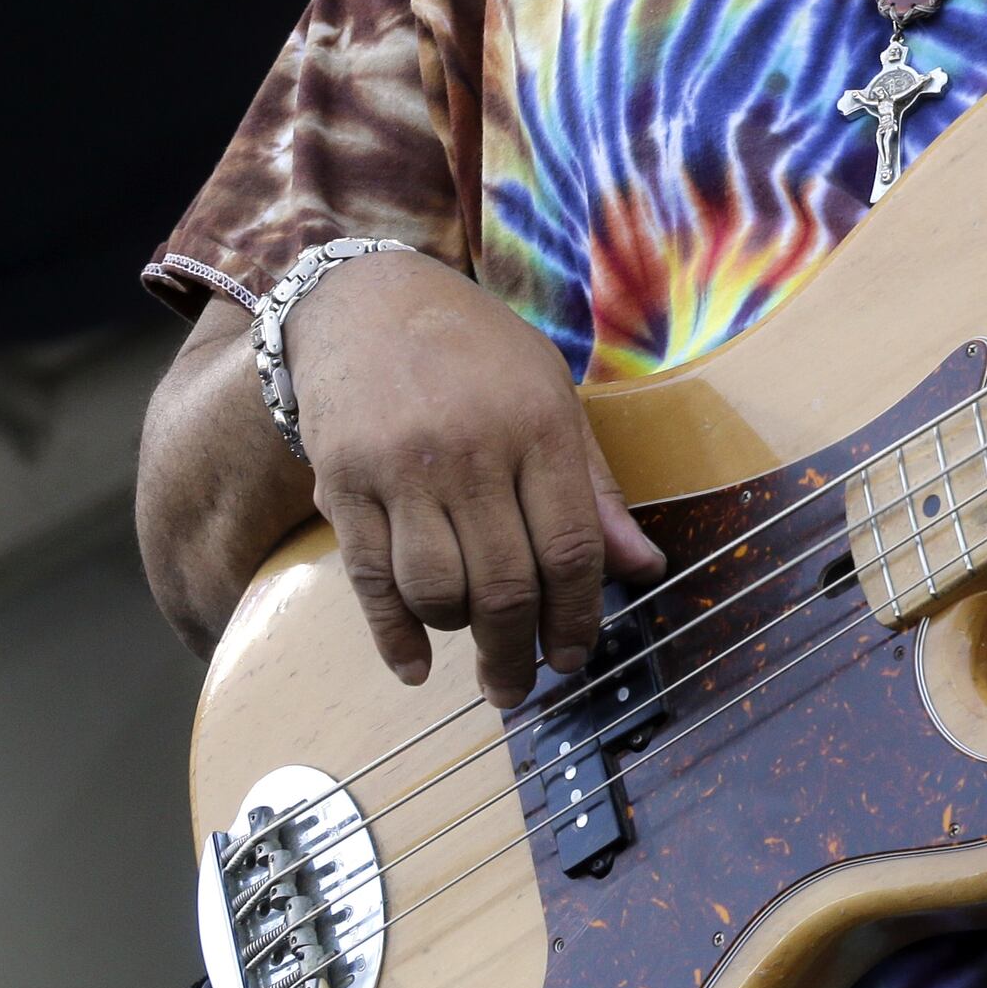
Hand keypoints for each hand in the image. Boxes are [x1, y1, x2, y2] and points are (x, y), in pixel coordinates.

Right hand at [289, 252, 664, 707]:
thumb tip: (643, 568)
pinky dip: (394, 636)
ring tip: (474, 646)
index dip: (577, 617)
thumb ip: (594, 487)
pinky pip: (371, 581)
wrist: (366, 301)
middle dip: (518, 652)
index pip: (570, 548)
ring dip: (460, 635)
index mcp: (538, 426)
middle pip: (506, 584)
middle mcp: (472, 451)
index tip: (572, 656)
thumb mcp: (551, 394)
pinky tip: (414, 664)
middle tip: (519, 686)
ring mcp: (401, 470)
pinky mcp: (343, 484)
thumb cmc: (475, 351)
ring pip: (437, 591)